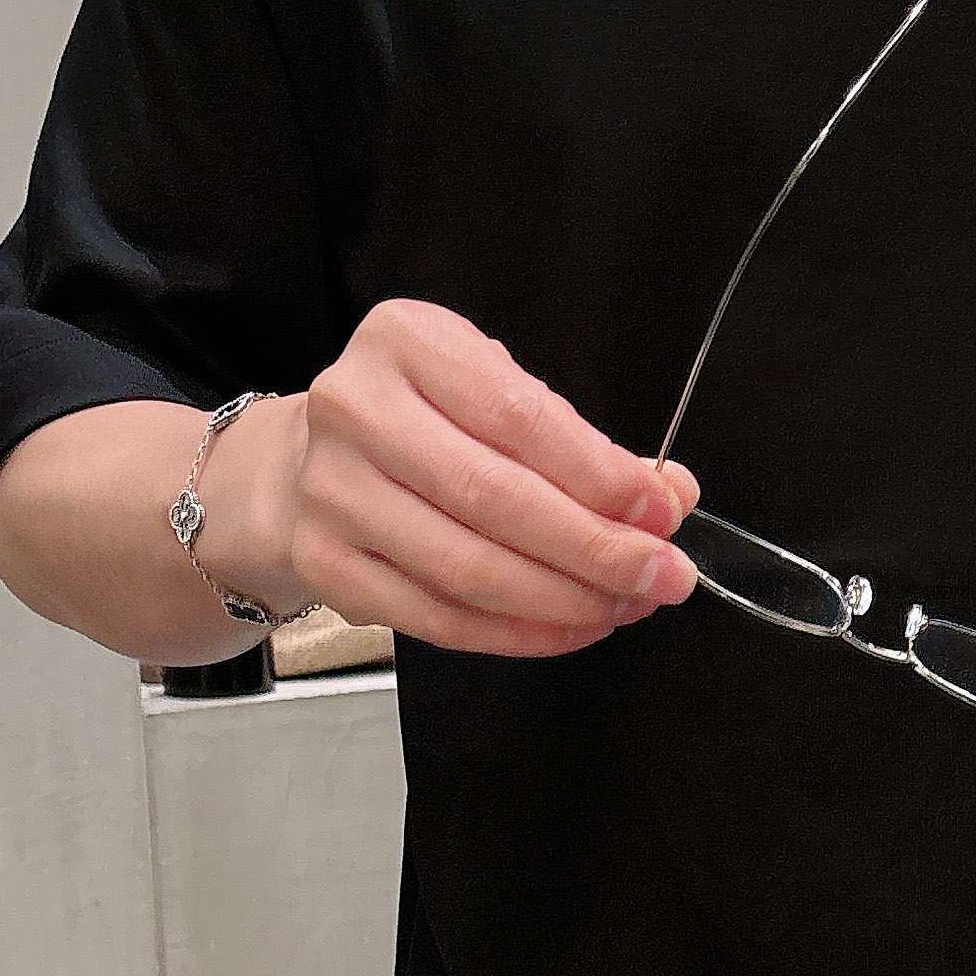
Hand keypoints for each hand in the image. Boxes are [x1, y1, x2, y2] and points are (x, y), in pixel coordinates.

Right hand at [199, 298, 700, 657]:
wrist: (308, 463)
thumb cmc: (425, 424)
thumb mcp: (496, 395)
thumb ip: (581, 443)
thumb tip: (667, 497)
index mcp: (406, 341)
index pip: (519, 416)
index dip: (601, 476)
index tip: (662, 512)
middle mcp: (355, 408)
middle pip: (494, 498)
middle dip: (595, 549)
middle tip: (660, 577)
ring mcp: (330, 491)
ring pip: (467, 568)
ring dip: (564, 600)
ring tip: (624, 605)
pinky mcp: (325, 564)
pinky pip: (438, 617)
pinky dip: (518, 633)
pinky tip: (570, 628)